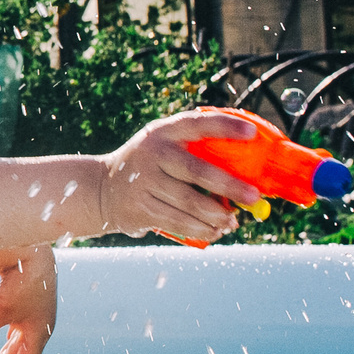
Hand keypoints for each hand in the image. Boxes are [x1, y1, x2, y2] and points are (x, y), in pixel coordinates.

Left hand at [0, 244, 56, 353]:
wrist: (36, 252)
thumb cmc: (23, 281)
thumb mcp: (2, 307)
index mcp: (38, 333)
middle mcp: (39, 327)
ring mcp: (35, 315)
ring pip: (18, 343)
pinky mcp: (28, 303)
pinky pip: (18, 329)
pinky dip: (10, 340)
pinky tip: (6, 342)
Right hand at [97, 112, 262, 245]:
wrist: (101, 188)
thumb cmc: (148, 166)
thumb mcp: (162, 145)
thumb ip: (193, 150)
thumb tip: (245, 172)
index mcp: (164, 132)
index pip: (197, 123)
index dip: (225, 127)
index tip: (251, 133)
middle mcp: (153, 153)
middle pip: (197, 171)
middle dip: (229, 186)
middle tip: (253, 196)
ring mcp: (145, 182)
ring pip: (190, 203)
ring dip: (217, 215)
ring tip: (233, 221)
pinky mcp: (141, 208)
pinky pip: (178, 222)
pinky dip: (200, 229)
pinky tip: (214, 231)